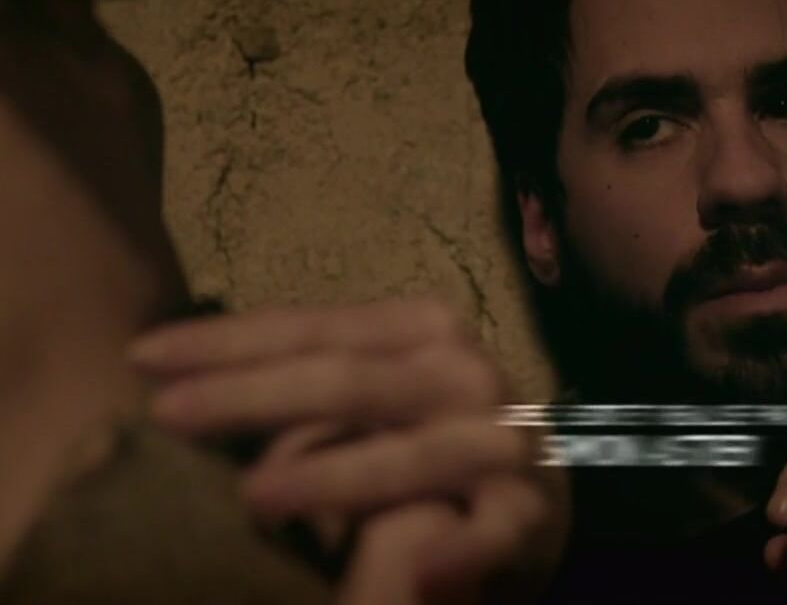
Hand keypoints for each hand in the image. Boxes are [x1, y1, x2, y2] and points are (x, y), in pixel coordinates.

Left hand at [130, 298, 566, 603]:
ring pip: (412, 460)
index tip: (142, 357)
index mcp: (421, 329)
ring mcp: (501, 443)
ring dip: (335, 477)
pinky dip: (457, 551)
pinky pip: (489, 535)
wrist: (531, 482)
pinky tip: (422, 571)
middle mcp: (466, 373)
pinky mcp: (527, 514)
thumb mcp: (367, 387)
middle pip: (351, 382)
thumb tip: (175, 374)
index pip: (313, 328)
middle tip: (169, 415)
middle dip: (254, 396)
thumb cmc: (422, 428)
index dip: (227, 341)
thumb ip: (300, 375)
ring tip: (255, 497)